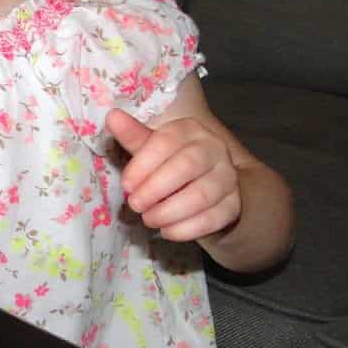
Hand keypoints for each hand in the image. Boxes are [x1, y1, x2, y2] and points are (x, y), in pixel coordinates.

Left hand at [105, 108, 240, 242]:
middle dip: (155, 188)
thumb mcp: (151, 149)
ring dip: (169, 211)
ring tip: (148, 219)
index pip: (167, 141)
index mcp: (190, 130)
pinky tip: (166, 231)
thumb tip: (113, 116)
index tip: (126, 185)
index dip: (143, 165)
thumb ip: (133, 136)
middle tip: (134, 205)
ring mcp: (227, 177)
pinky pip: (212, 218)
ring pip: (202, 195)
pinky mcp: (234, 205)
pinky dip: (185, 228)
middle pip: (187, 166)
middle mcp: (214, 149)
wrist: (206, 188)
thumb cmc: (170, 164)